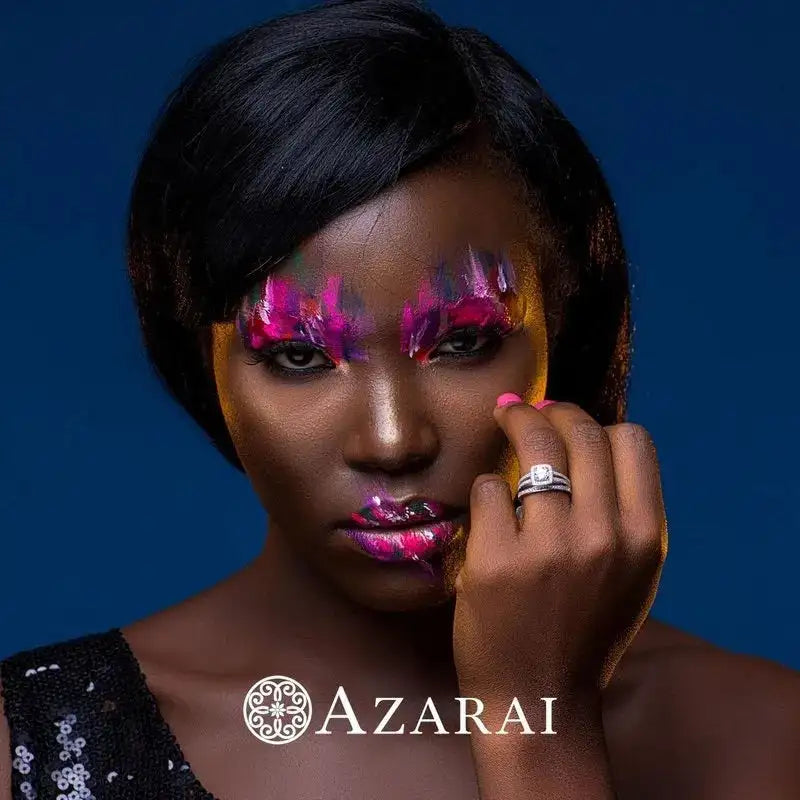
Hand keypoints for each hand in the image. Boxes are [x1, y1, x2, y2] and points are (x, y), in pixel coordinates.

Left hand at [452, 398, 667, 708]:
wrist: (540, 698)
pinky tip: (489, 510)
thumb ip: (621, 511)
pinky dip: (488, 490)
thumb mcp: (630, 574)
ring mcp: (548, 548)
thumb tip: (588, 437)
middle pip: (579, 432)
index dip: (597, 422)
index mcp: (644, 539)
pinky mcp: (496, 560)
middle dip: (549, 408)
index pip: (631, 440)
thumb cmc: (584, 630)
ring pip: (532, 447)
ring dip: (514, 425)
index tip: (569, 420)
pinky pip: (489, 489)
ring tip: (502, 416)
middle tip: (526, 407)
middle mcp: (603, 537)